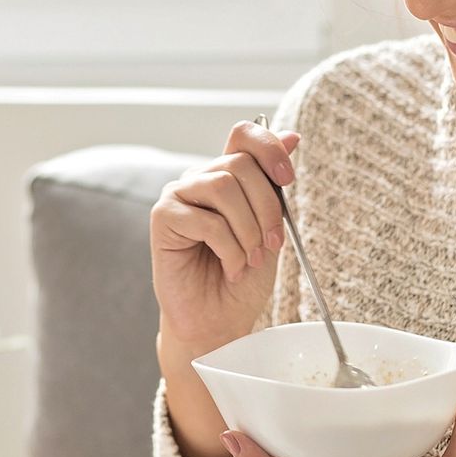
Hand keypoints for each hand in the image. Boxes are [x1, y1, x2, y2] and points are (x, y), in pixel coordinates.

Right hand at [150, 118, 301, 355]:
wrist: (220, 321)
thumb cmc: (244, 277)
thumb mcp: (271, 226)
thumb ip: (274, 184)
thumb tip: (292, 136)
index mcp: (227, 175)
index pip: (244, 135)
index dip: (268, 148)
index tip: (287, 178)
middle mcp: (201, 178)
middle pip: (240, 164)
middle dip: (266, 207)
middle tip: (271, 243)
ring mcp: (179, 195)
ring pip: (223, 187)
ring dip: (248, 230)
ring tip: (249, 259)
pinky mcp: (163, 217)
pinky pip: (206, 220)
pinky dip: (229, 248)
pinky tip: (230, 266)